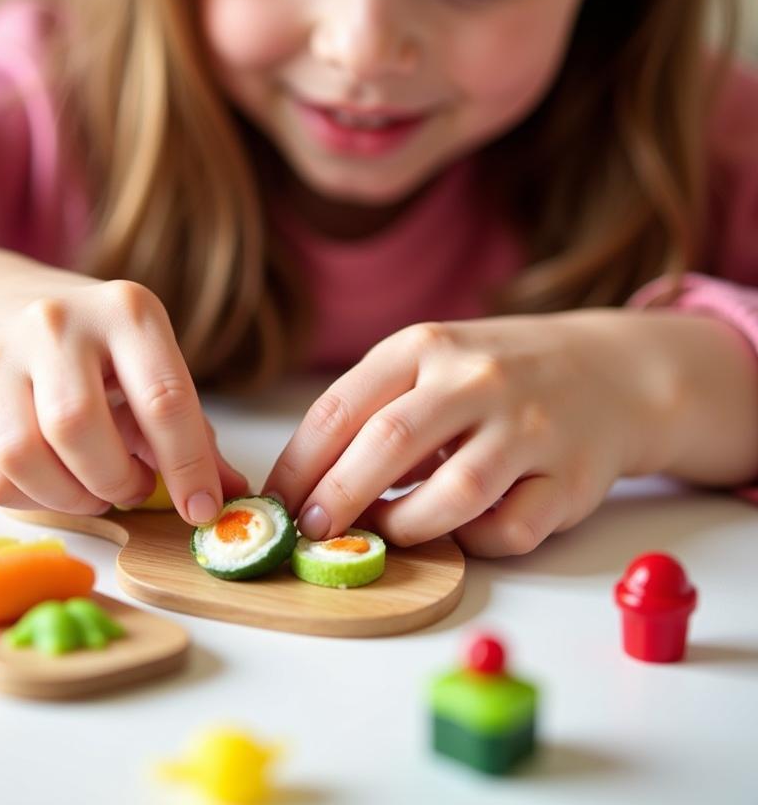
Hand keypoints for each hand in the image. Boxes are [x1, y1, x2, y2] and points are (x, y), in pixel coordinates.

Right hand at [0, 246, 246, 523]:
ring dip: (73, 496)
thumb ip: (189, 425)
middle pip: (80, 427)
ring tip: (96, 487)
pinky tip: (54, 485)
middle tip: (134, 487)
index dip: (188, 465)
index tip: (202, 508)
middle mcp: (55, 324)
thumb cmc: (89, 345)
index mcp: (124, 310)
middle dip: (117, 480)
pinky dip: (33, 501)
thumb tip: (227, 492)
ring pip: (26, 456)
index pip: (163, 396)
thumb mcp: (146, 360)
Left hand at [263, 310, 737, 556]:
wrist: (612, 372)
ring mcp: (530, 426)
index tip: (277, 502)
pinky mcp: (572, 478)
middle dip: (336, 498)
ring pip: (453, 494)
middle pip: (388, 444)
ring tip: (385, 532)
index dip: (299, 463)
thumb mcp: (432, 363)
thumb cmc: (497, 373)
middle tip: (309, 533)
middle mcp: (477, 379)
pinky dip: (474, 542)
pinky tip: (461, 531)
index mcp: (426, 347)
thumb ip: (376, 410)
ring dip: (405, 526)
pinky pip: (509, 530)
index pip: (341, 406)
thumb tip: (310, 485)